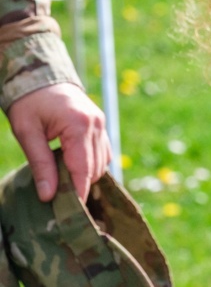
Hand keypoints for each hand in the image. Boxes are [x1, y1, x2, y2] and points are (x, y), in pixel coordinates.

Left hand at [8, 83, 110, 200]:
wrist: (40, 76)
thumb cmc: (29, 103)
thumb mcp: (27, 133)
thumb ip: (40, 164)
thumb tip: (48, 196)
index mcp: (79, 125)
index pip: (83, 169)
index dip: (79, 192)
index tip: (72, 214)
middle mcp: (97, 124)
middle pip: (95, 168)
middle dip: (80, 186)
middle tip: (59, 201)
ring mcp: (101, 123)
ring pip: (102, 162)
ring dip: (86, 175)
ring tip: (64, 185)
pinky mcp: (100, 124)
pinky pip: (103, 152)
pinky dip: (91, 164)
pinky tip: (73, 169)